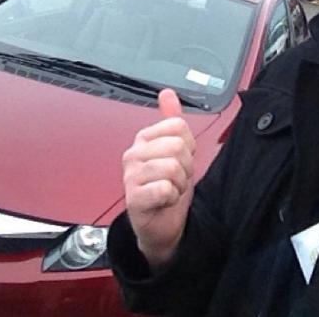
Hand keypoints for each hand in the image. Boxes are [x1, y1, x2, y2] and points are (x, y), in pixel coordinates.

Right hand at [122, 88, 195, 268]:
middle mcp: (133, 153)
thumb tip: (167, 93)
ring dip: (179, 184)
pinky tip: (163, 201)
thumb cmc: (167, 186)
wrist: (160, 224)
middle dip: (185, 167)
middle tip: (175, 178)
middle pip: (178, 146)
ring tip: (169, 190)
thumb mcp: (174, 150)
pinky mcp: (133, 198)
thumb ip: (171, 120)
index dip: (188, 146)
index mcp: (144, 138)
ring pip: (173, 168)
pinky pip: (165, 189)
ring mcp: (130, 175)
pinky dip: (172, 198)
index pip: (179, 126)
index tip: (179, 159)